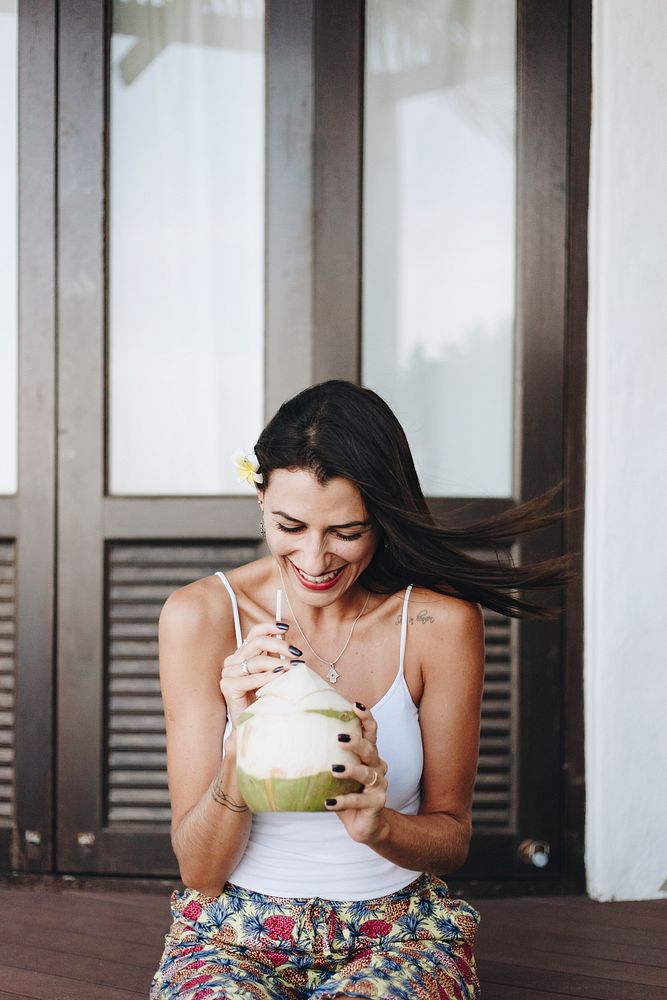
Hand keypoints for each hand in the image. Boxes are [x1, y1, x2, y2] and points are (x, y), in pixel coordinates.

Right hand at [220, 621, 295, 726]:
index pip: (255, 633)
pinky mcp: (227, 686)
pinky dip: (267, 677)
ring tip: (294, 668)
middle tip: (296, 653)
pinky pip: (251, 679)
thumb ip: (276, 656)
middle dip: (280, 646)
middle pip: (258, 643)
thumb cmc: (265, 698)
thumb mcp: (273, 672)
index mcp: (243, 654)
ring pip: (257, 661)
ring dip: (278, 663)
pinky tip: (279, 677)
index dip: (270, 626)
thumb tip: (288, 640)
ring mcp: (228, 673)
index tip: (286, 627)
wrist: (253, 723)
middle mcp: (233, 661)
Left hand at [325, 704, 388, 845]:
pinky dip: (343, 801)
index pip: (371, 732)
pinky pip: (358, 800)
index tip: (355, 705)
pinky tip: (329, 802)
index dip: (366, 718)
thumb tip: (297, 739)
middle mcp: (377, 766)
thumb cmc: (348, 792)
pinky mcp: (376, 802)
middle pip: (370, 749)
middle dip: (356, 742)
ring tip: (334, 769)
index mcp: (369, 755)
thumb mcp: (339, 774)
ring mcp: (379, 784)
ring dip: (350, 770)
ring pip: (366, 773)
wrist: (365, 824)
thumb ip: (328, 758)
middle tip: (338, 738)